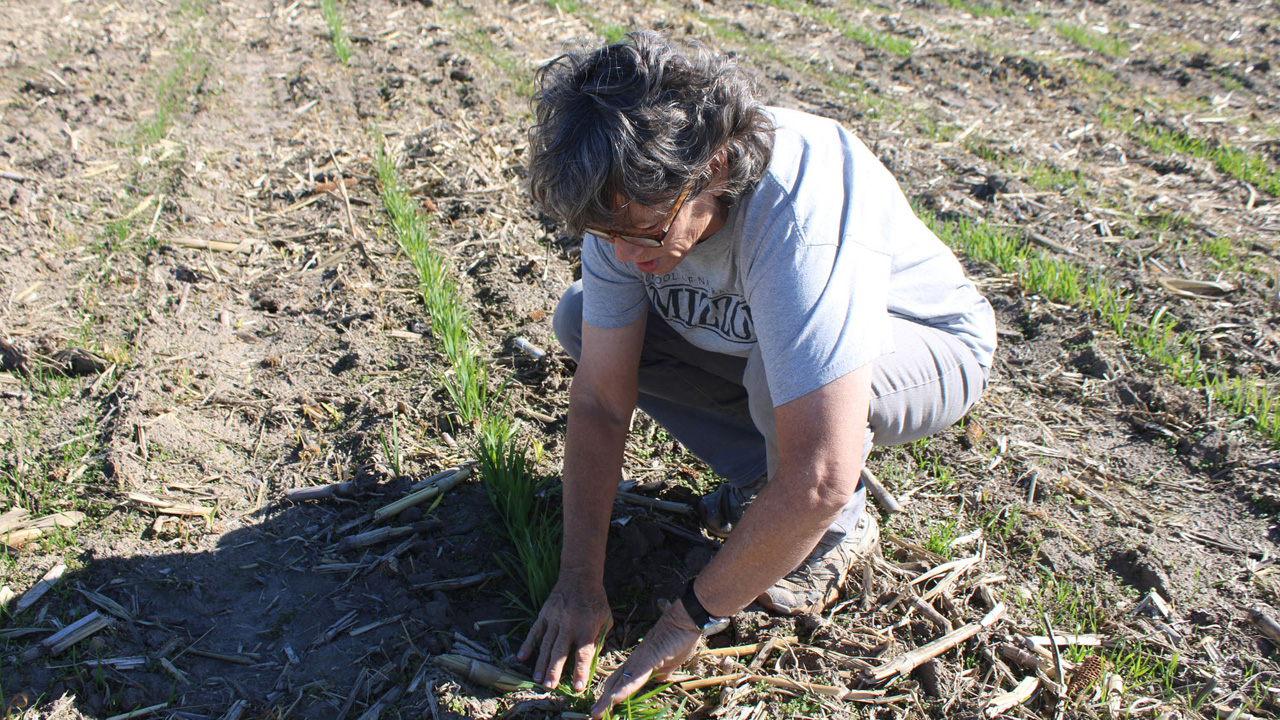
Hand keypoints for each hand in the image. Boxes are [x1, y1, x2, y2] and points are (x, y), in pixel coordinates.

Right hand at [518, 574, 611, 691]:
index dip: (580, 672)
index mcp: (587, 628)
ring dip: (540, 663)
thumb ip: (599, 640)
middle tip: (549, 687)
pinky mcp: (544, 614)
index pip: (583, 654)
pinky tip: (521, 657)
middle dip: (554, 670)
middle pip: (560, 652)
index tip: (578, 688)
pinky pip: (535, 631)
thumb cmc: (596, 600)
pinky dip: (528, 644)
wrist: (580, 576)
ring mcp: (555, 619)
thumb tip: (593, 660)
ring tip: (537, 680)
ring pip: (546, 644)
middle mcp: (569, 625)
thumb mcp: (606, 619)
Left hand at [589, 600, 700, 717]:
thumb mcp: (671, 662)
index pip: (621, 680)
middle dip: (604, 700)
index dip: (611, 694)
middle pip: (615, 683)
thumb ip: (663, 670)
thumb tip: (659, 678)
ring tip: (596, 713)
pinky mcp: (648, 660)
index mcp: (640, 662)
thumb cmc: (680, 638)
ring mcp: (640, 660)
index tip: (603, 707)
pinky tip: (614, 701)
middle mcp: (635, 661)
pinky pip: (634, 679)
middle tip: (593, 714)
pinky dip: (623, 691)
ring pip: (620, 683)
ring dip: (607, 700)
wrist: (685, 619)